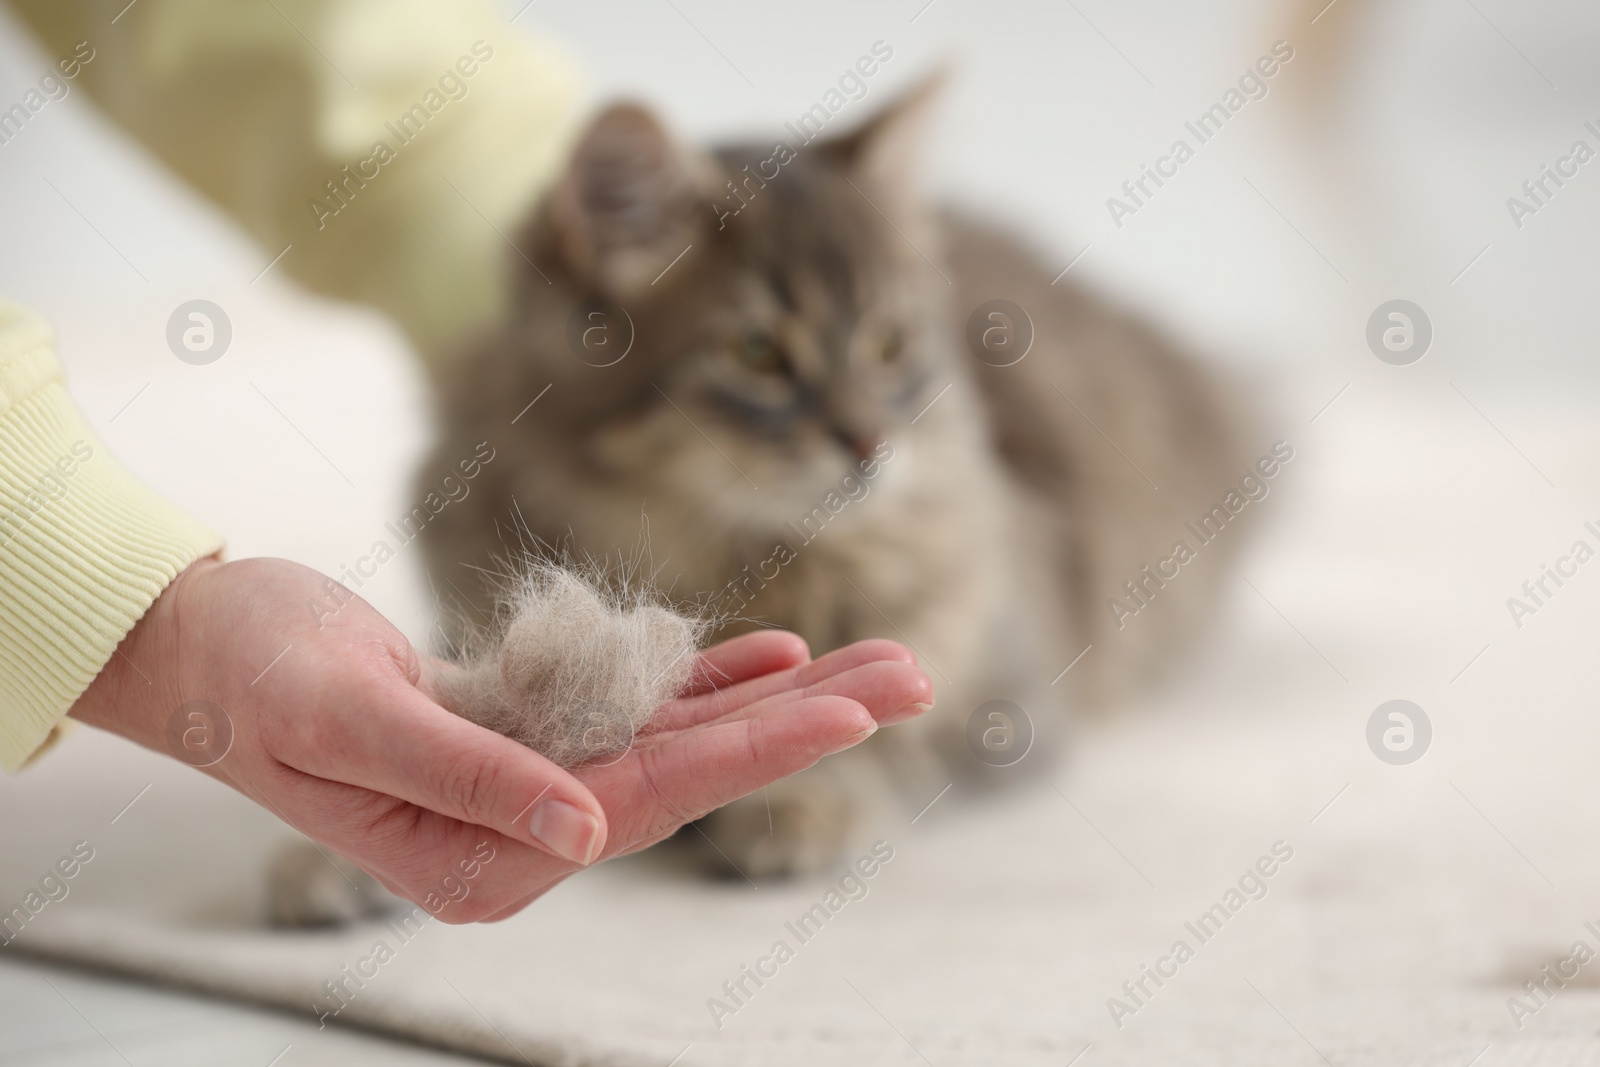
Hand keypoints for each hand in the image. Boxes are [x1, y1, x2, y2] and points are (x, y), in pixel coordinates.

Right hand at [71, 557, 933, 920]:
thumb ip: (471, 779)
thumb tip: (589, 838)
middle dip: (804, 721)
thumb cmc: (252, 678)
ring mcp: (534, 782)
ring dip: (777, 695)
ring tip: (878, 663)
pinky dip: (705, 679)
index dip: (755, 749)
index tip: (851, 708)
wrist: (201, 644)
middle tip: (912, 675)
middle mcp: (525, 834)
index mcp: (484, 860)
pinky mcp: (531, 728)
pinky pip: (638, 706)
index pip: (650, 803)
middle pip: (694, 773)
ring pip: (682, 737)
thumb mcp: (349, 722)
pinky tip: (776, 653)